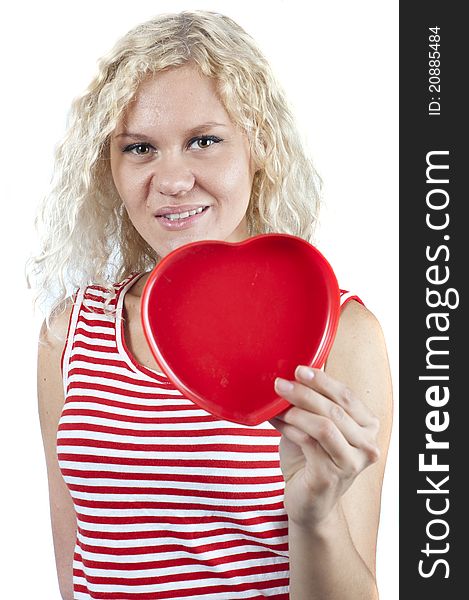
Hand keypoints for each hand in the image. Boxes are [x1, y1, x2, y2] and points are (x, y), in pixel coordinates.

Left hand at [269, 365, 379, 530]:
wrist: (307, 500)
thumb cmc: (311, 458)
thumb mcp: (316, 425)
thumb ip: (312, 403)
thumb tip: (291, 375)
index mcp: (368, 427)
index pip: (347, 396)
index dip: (322, 381)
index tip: (299, 369)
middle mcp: (367, 446)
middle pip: (335, 409)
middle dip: (305, 393)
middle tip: (281, 383)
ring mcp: (352, 463)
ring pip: (325, 426)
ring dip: (296, 410)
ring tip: (277, 403)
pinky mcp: (330, 476)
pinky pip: (309, 443)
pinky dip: (290, 428)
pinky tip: (276, 422)